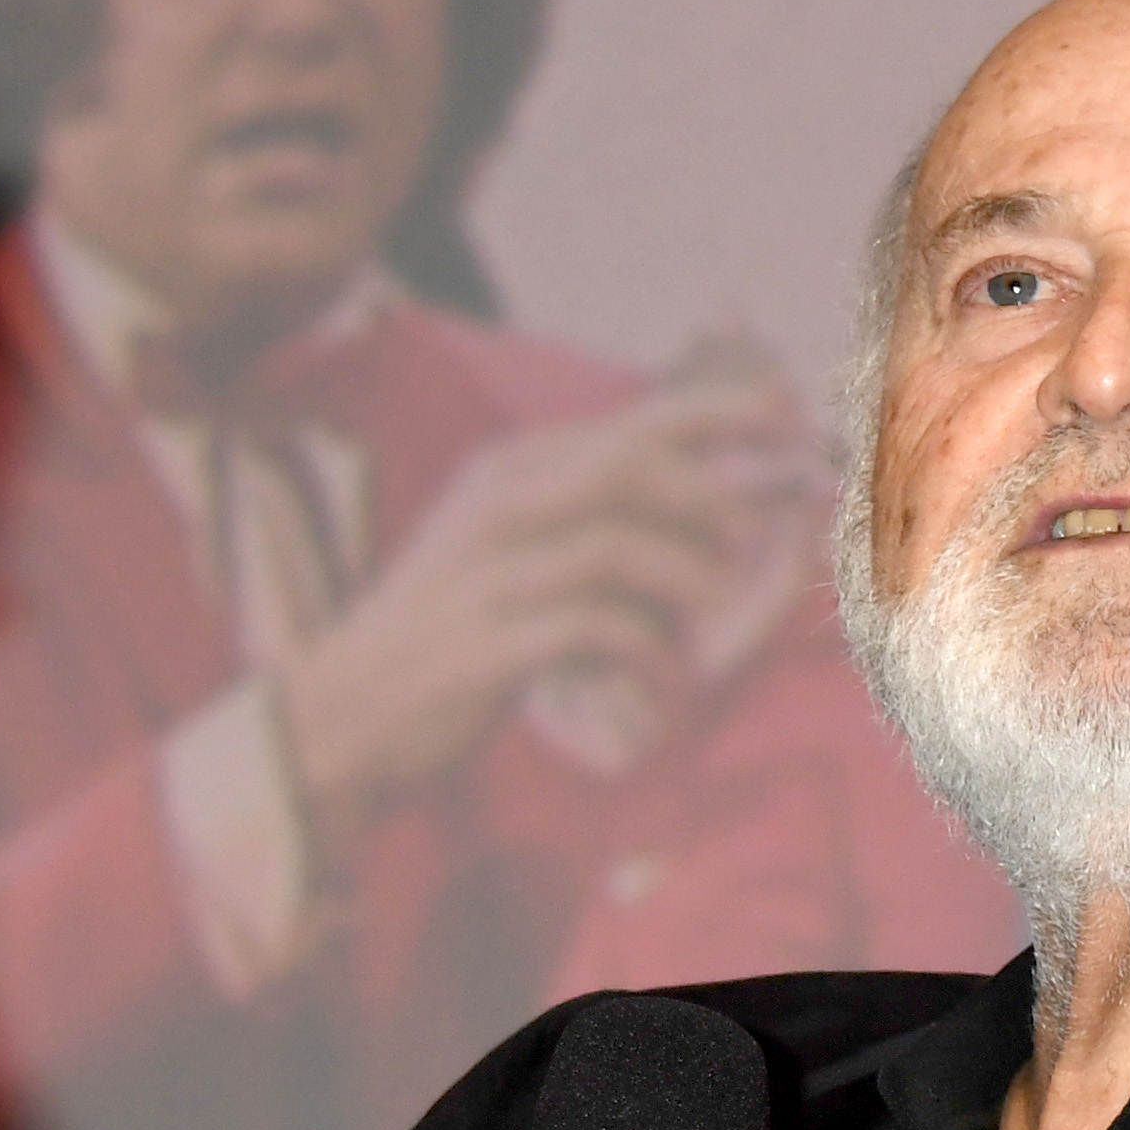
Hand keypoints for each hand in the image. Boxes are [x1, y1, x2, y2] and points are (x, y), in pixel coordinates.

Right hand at [278, 367, 828, 824]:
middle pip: (628, 465)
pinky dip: (645, 654)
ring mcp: (490, 569)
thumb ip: (588, 518)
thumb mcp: (509, 551)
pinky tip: (663, 684)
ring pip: (616, 546)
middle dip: (714, 491)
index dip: (715, 419)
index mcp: (510, 471)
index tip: (785, 421)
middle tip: (762, 534)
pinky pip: (594, 629)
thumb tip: (707, 509)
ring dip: (680, 586)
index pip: (630, 425)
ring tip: (703, 633)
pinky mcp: (489, 640)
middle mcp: (499, 503)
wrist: (344, 710)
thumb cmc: (447, 633)